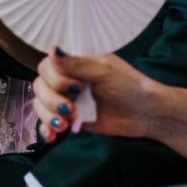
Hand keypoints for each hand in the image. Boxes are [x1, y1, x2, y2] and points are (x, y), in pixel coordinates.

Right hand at [34, 49, 156, 143]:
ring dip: (47, 116)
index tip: (76, 88)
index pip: (46, 67)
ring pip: (41, 106)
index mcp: (74, 64)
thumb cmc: (130, 86)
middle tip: (70, 110)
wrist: (146, 113)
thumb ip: (76, 64)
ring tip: (65, 125)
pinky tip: (52, 136)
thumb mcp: (104, 71)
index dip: (55, 80)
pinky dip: (46, 130)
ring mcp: (68, 101)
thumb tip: (51, 50)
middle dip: (51, 101)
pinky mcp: (72, 120)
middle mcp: (68, 80)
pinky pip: (49, 124)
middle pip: (39, 87)